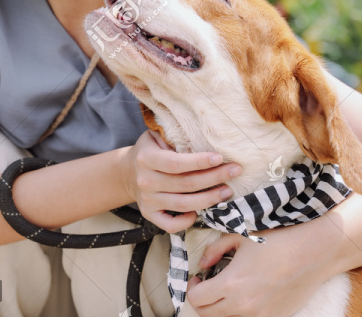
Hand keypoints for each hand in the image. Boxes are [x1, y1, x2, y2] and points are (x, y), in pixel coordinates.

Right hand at [120, 130, 242, 233]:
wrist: (127, 172)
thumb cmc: (149, 150)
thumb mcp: (155, 136)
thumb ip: (173, 136)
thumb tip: (202, 138)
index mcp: (146, 159)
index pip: (176, 163)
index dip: (199, 162)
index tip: (220, 158)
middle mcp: (146, 181)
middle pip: (186, 184)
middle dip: (214, 178)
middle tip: (235, 171)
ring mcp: (147, 200)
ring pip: (183, 204)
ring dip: (209, 199)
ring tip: (227, 191)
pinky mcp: (149, 215)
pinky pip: (170, 225)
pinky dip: (187, 221)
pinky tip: (200, 212)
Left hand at [185, 218, 340, 316]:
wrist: (314, 251)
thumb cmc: (278, 239)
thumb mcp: (240, 236)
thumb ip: (215, 249)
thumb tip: (203, 263)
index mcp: (231, 284)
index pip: (196, 298)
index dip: (192, 286)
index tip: (199, 278)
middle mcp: (243, 305)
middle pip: (207, 314)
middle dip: (203, 300)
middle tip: (209, 284)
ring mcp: (260, 315)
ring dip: (222, 307)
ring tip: (229, 289)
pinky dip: (241, 311)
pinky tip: (248, 294)